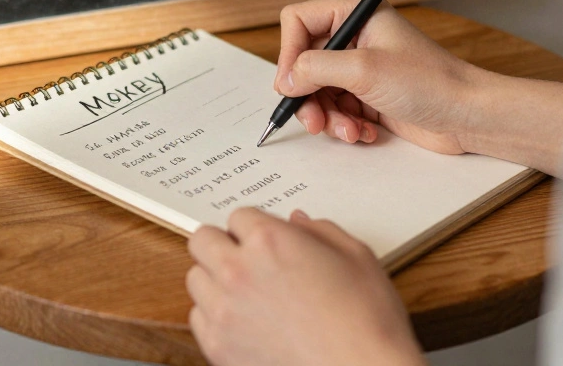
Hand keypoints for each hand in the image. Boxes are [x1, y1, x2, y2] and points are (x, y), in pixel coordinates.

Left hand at [186, 208, 425, 365]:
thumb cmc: (367, 324)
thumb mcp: (356, 257)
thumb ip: (320, 231)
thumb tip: (297, 222)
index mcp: (269, 241)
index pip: (238, 216)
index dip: (255, 227)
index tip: (264, 239)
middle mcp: (238, 271)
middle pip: (203, 240)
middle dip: (224, 244)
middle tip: (246, 258)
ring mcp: (223, 310)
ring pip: (195, 278)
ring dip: (215, 279)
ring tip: (246, 292)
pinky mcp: (217, 346)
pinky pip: (197, 317)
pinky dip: (214, 315)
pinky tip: (242, 321)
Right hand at [275, 0, 481, 153]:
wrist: (466, 116)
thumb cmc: (429, 82)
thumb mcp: (364, 70)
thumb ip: (316, 68)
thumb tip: (286, 78)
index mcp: (356, 14)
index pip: (299, 21)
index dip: (288, 52)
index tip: (291, 84)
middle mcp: (355, 37)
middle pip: (303, 62)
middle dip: (307, 95)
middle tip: (314, 119)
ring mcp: (361, 68)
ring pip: (317, 91)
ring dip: (327, 116)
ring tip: (348, 131)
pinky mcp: (367, 95)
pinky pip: (336, 109)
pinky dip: (344, 124)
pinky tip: (364, 132)